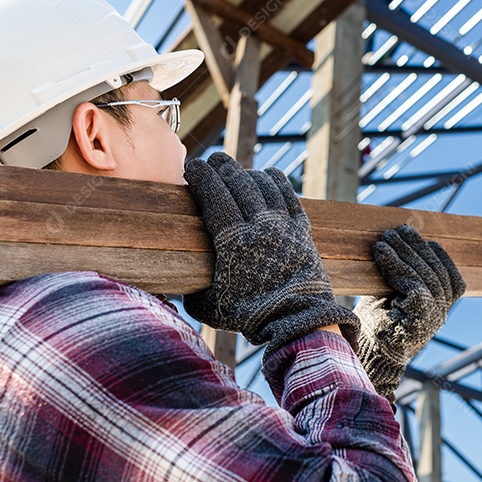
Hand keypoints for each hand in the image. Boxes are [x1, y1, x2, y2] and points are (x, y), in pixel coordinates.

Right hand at [182, 152, 359, 353]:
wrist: (298, 321)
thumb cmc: (250, 316)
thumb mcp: (210, 306)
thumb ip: (193, 290)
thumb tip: (179, 283)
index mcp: (233, 241)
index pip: (214, 196)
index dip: (203, 177)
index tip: (193, 167)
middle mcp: (259, 226)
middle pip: (238, 184)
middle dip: (223, 168)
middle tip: (213, 160)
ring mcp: (283, 226)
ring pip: (263, 186)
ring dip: (247, 173)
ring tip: (236, 169)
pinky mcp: (302, 231)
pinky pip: (289, 196)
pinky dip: (277, 182)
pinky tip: (268, 175)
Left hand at [355, 225, 465, 399]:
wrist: (368, 356)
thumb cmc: (376, 325)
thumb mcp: (393, 296)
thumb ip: (404, 278)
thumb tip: (399, 246)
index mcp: (439, 311)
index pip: (453, 281)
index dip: (443, 258)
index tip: (428, 239)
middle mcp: (441, 315)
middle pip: (436, 272)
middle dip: (416, 248)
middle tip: (397, 230)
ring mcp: (433, 318)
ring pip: (424, 276)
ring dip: (402, 252)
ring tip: (385, 239)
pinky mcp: (420, 318)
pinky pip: (413, 284)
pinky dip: (395, 266)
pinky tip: (381, 255)